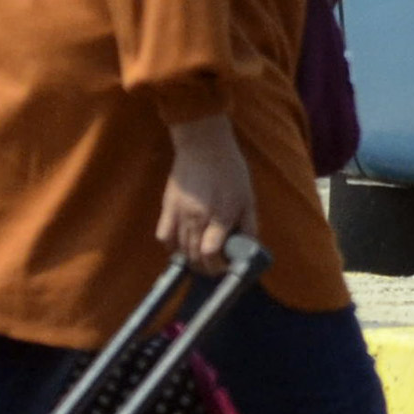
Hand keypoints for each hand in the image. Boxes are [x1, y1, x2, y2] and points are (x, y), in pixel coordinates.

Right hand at [157, 110, 257, 275]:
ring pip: (180, 250)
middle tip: (214, 267)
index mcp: (221, 215)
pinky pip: (164, 237)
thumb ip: (249, 226)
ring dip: (191, 260)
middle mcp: (198, 218)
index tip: (225, 266)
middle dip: (206, 267)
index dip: (218, 266)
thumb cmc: (231, 170)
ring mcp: (179, 213)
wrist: (204, 146)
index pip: (212, 253)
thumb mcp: (248, 197)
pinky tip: (182, 247)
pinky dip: (172, 248)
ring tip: (200, 260)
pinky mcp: (167, 207)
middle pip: (195, 256)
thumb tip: (248, 249)